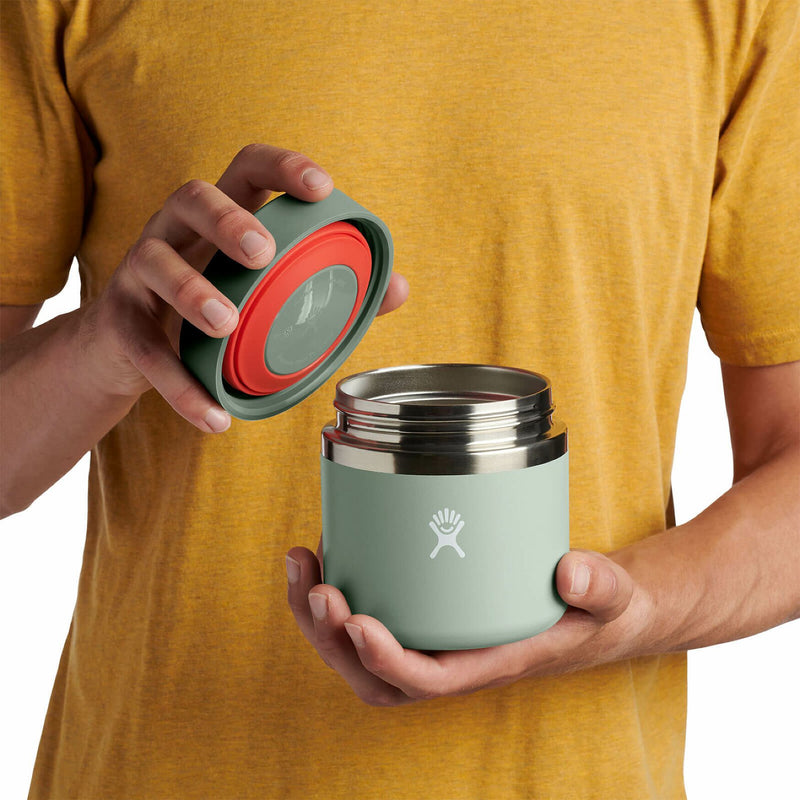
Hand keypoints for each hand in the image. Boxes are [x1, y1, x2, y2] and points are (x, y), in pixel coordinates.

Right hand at [78, 144, 408, 432]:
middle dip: (228, 220)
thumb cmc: (210, 314)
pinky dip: (180, 386)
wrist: (126, 356)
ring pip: (155, 262)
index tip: (321, 187)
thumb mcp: (265, 294)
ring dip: (191, 291)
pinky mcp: (118, 322)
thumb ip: (332, 289)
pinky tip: (214, 417)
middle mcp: (175, 233)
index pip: (247, 169)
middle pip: (192, 197)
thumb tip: (400, 289)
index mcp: (220, 219)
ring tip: (225, 322)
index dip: (283, 168)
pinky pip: (144, 351)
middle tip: (263, 254)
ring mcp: (139, 273)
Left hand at [286, 545, 649, 705]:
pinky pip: (367, 616)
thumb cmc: (594, 611)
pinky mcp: (422, 614)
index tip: (357, 622)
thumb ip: (600, 586)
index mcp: (488, 664)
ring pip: (356, 651)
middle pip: (372, 676)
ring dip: (318, 616)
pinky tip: (329, 548)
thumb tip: (570, 570)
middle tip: (318, 586)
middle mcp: (449, 660)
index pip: (427, 681)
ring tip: (302, 563)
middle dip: (332, 639)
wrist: (589, 612)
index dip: (385, 660)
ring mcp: (430, 639)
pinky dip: (338, 591)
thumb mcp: (611, 598)